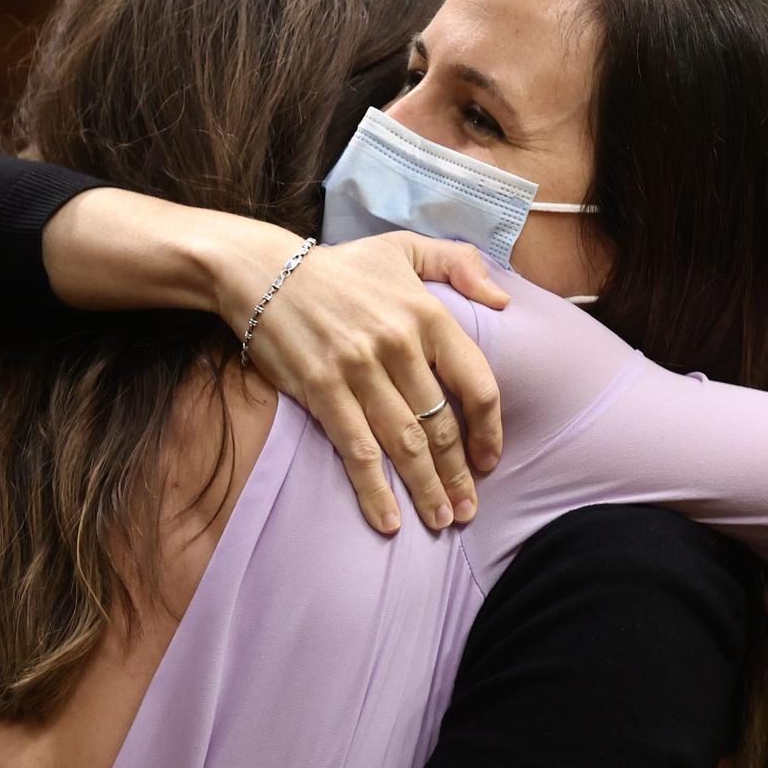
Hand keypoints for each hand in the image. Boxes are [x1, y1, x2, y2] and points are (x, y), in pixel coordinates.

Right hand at [41, 190, 509, 536]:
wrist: (263, 272)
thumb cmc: (340, 266)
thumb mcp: (404, 246)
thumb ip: (460, 264)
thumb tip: (504, 303)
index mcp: (427, 314)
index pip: (477, 383)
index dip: (489, 430)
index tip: (489, 460)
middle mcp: (399, 345)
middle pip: (441, 425)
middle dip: (457, 474)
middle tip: (467, 509)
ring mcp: (360, 370)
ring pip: (406, 444)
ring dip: (426, 489)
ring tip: (441, 520)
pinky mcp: (323, 390)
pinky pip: (358, 451)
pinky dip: (375, 490)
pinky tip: (388, 520)